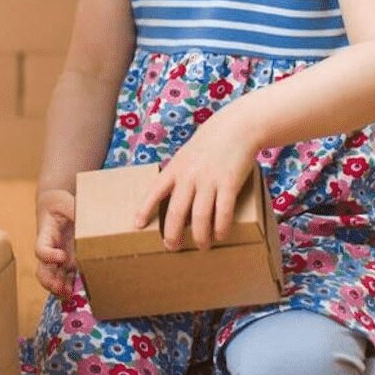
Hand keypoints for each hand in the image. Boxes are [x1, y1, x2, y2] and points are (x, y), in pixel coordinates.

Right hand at [34, 188, 76, 300]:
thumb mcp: (66, 202)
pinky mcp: (67, 262)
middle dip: (49, 281)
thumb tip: (89, 220)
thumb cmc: (60, 204)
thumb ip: (74, 211)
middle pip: (42, 270)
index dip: (48, 255)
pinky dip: (69, 287)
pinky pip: (65, 278)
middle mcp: (49, 250)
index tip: (61, 256)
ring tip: (68, 295)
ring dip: (58, 289)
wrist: (57, 206)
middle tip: (60, 287)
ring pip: (52, 278)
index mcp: (45, 234)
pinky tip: (76, 292)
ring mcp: (57, 258)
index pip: (41, 249)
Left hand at [134, 108, 258, 251]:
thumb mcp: (187, 154)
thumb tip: (173, 196)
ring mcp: (209, 180)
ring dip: (200, 236)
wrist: (236, 127)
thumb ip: (179, 173)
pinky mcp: (228, 183)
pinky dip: (221, 228)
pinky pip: (222, 212)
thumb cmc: (210, 142)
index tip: (137, 224)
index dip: (145, 209)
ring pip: (200, 216)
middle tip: (172, 247)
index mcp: (176, 168)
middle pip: (176, 211)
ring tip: (201, 246)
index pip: (155, 191)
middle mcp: (189, 176)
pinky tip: (220, 235)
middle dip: (172, 233)